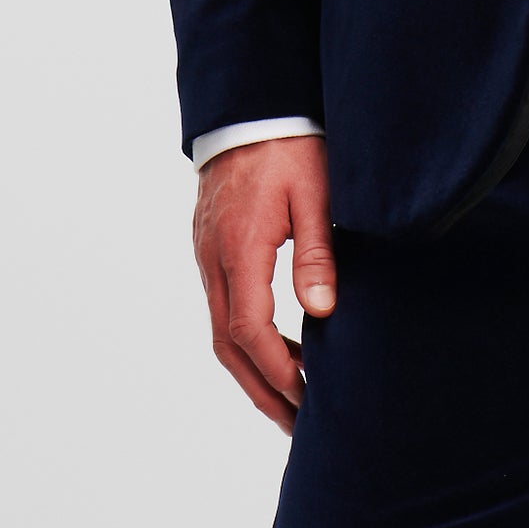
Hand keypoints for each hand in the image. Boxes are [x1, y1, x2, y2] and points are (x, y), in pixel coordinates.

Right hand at [192, 135, 337, 432]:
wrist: (248, 104)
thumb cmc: (288, 143)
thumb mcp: (314, 192)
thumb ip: (317, 252)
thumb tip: (322, 313)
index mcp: (239, 248)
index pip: (250, 331)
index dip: (278, 371)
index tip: (308, 398)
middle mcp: (213, 259)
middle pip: (227, 345)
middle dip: (261, 389)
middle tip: (296, 424)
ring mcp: (206, 253)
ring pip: (220, 330)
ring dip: (252, 369)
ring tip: (290, 396)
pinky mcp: (209, 246)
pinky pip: (221, 306)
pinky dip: (244, 339)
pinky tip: (275, 345)